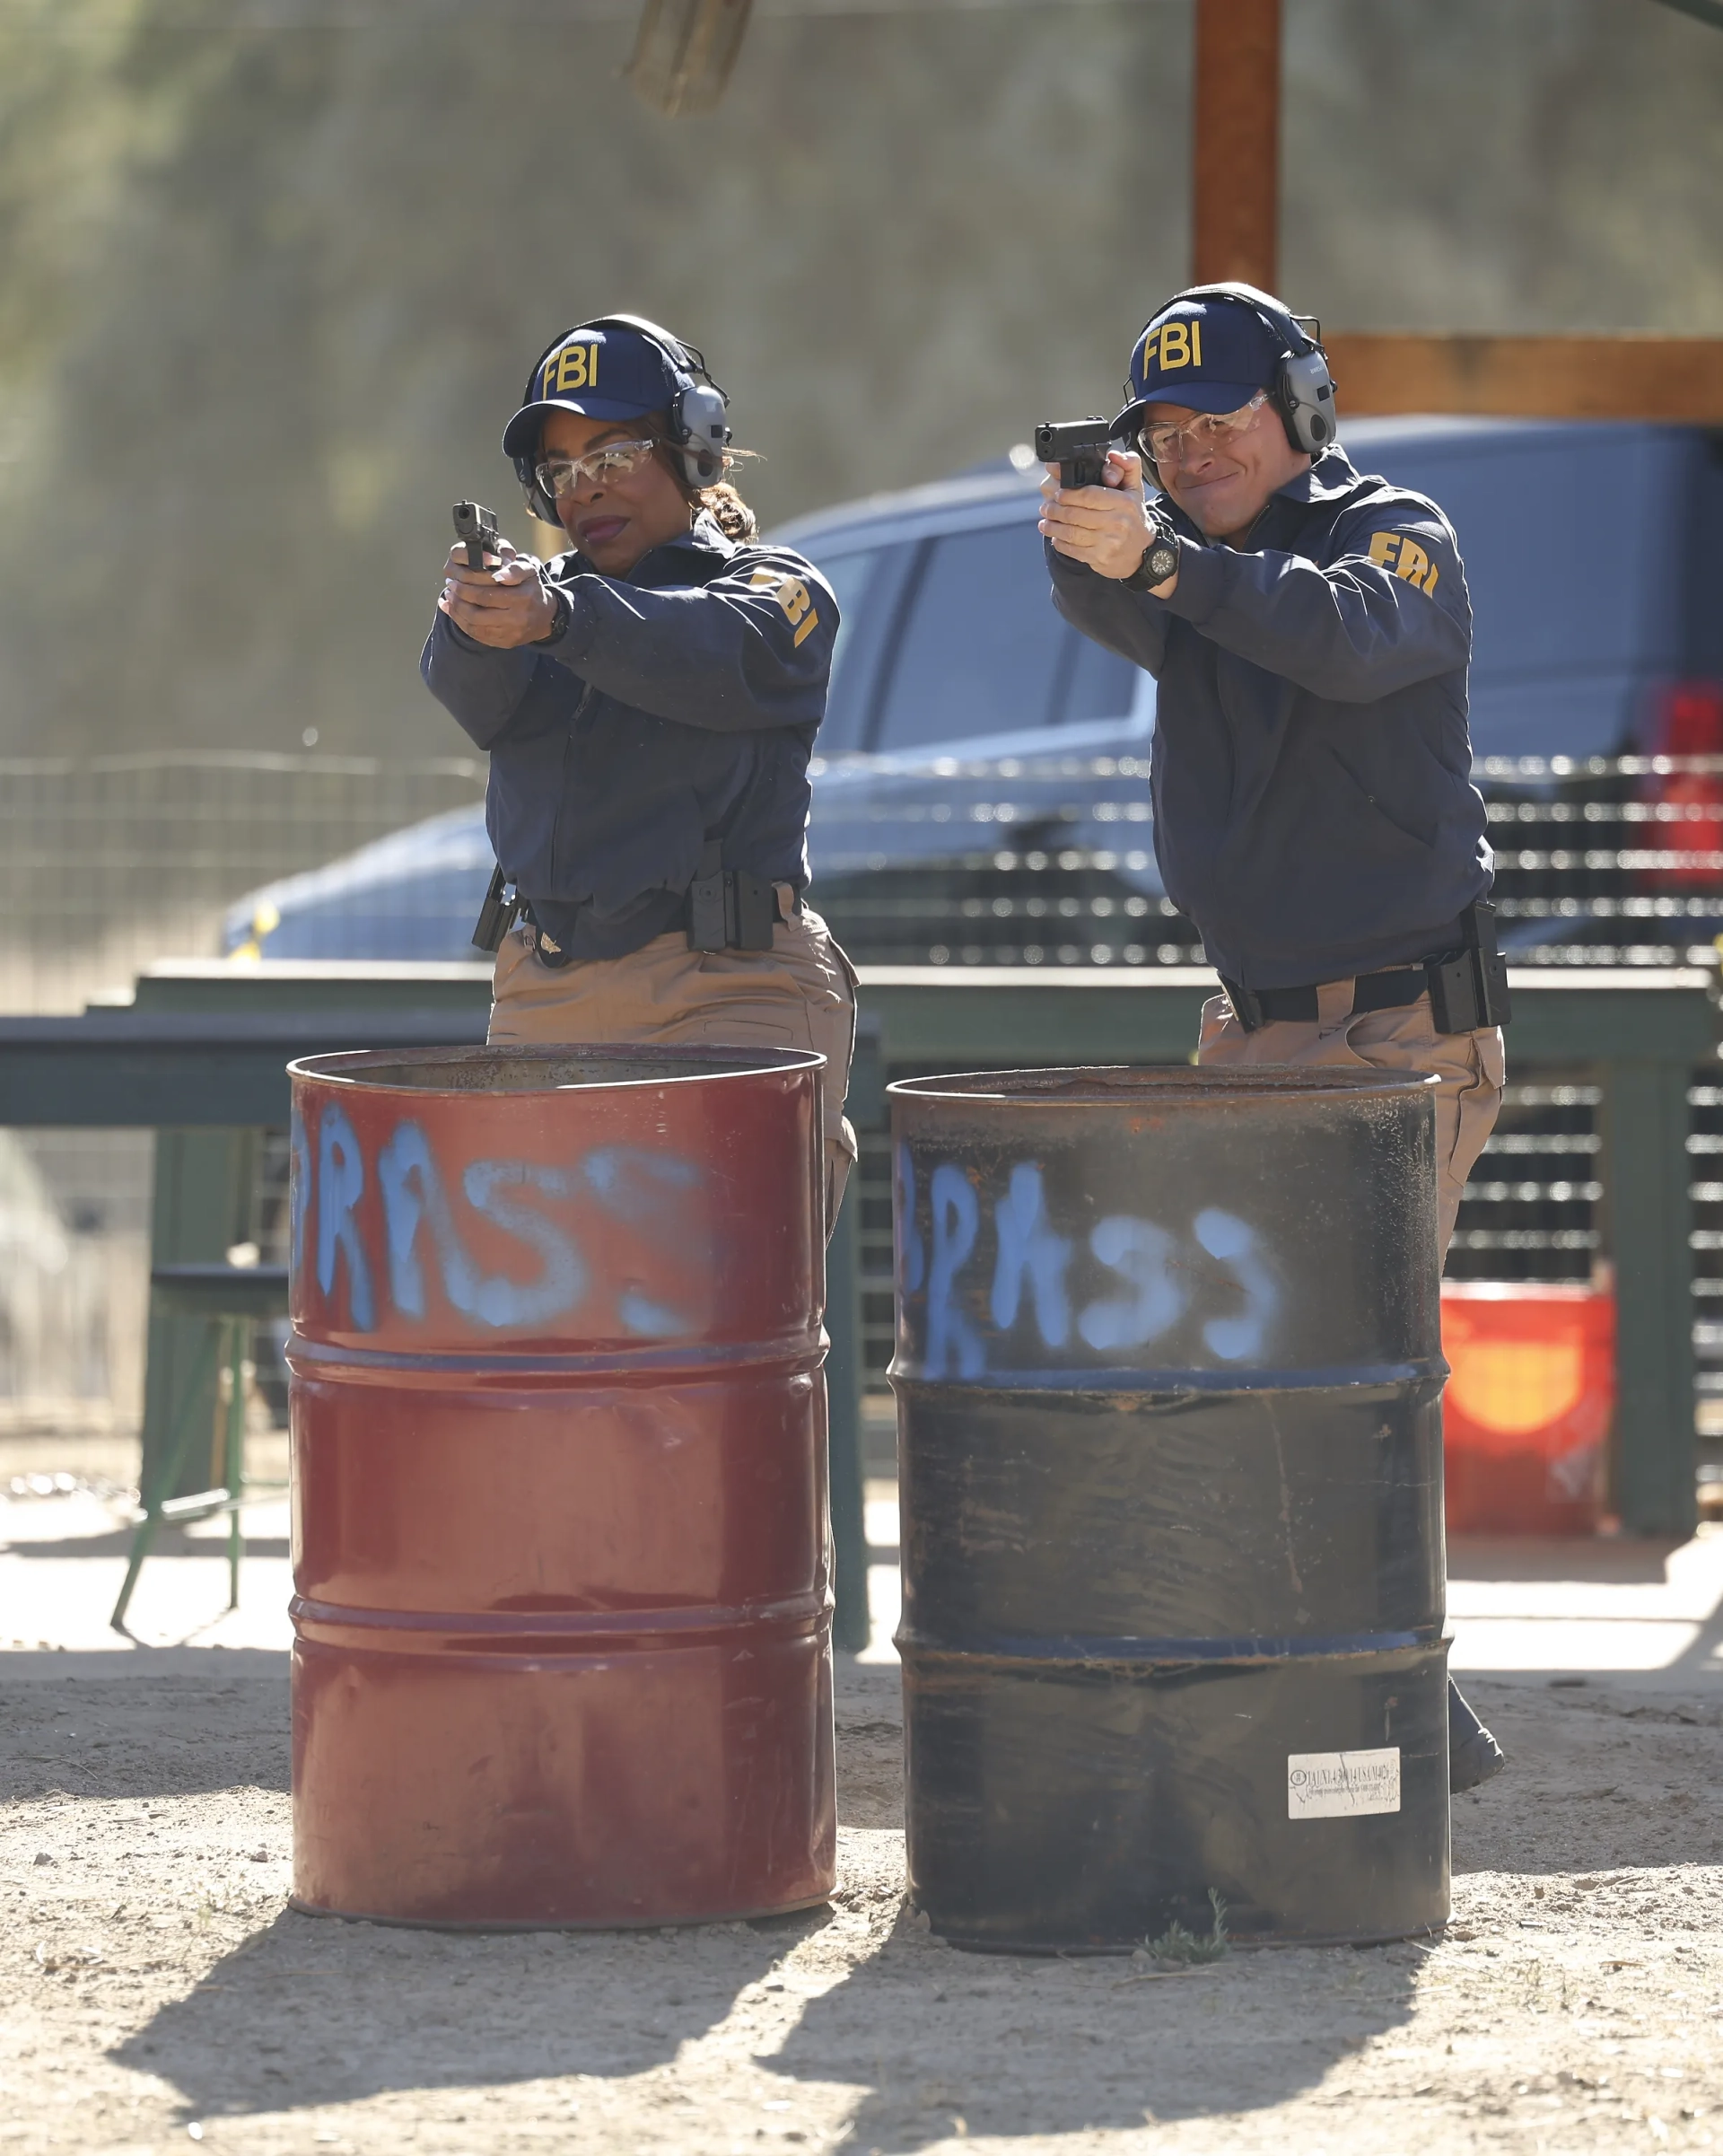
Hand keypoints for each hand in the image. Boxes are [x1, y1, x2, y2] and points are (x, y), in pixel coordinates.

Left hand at [437, 540, 555, 647]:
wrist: (546, 617)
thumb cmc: (532, 589)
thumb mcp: (529, 572)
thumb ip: (514, 568)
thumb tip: (496, 575)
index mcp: (521, 599)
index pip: (485, 595)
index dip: (465, 589)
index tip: (453, 580)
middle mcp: (516, 620)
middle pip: (476, 613)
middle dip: (458, 600)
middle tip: (449, 588)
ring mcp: (509, 634)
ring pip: (474, 627)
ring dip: (457, 613)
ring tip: (449, 599)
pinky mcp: (505, 643)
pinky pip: (478, 636)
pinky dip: (462, 624)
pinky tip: (454, 612)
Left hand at [1038, 449, 1177, 595]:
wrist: (1144, 553)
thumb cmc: (1134, 518)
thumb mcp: (1135, 489)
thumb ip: (1127, 466)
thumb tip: (1113, 455)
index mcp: (1123, 503)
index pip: (1089, 495)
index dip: (1068, 494)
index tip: (1057, 494)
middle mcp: (1116, 523)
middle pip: (1075, 514)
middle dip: (1055, 510)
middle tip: (1045, 507)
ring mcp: (1107, 543)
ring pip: (1071, 533)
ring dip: (1053, 527)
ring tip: (1044, 522)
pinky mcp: (1100, 559)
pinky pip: (1073, 550)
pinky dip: (1060, 543)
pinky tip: (1055, 538)